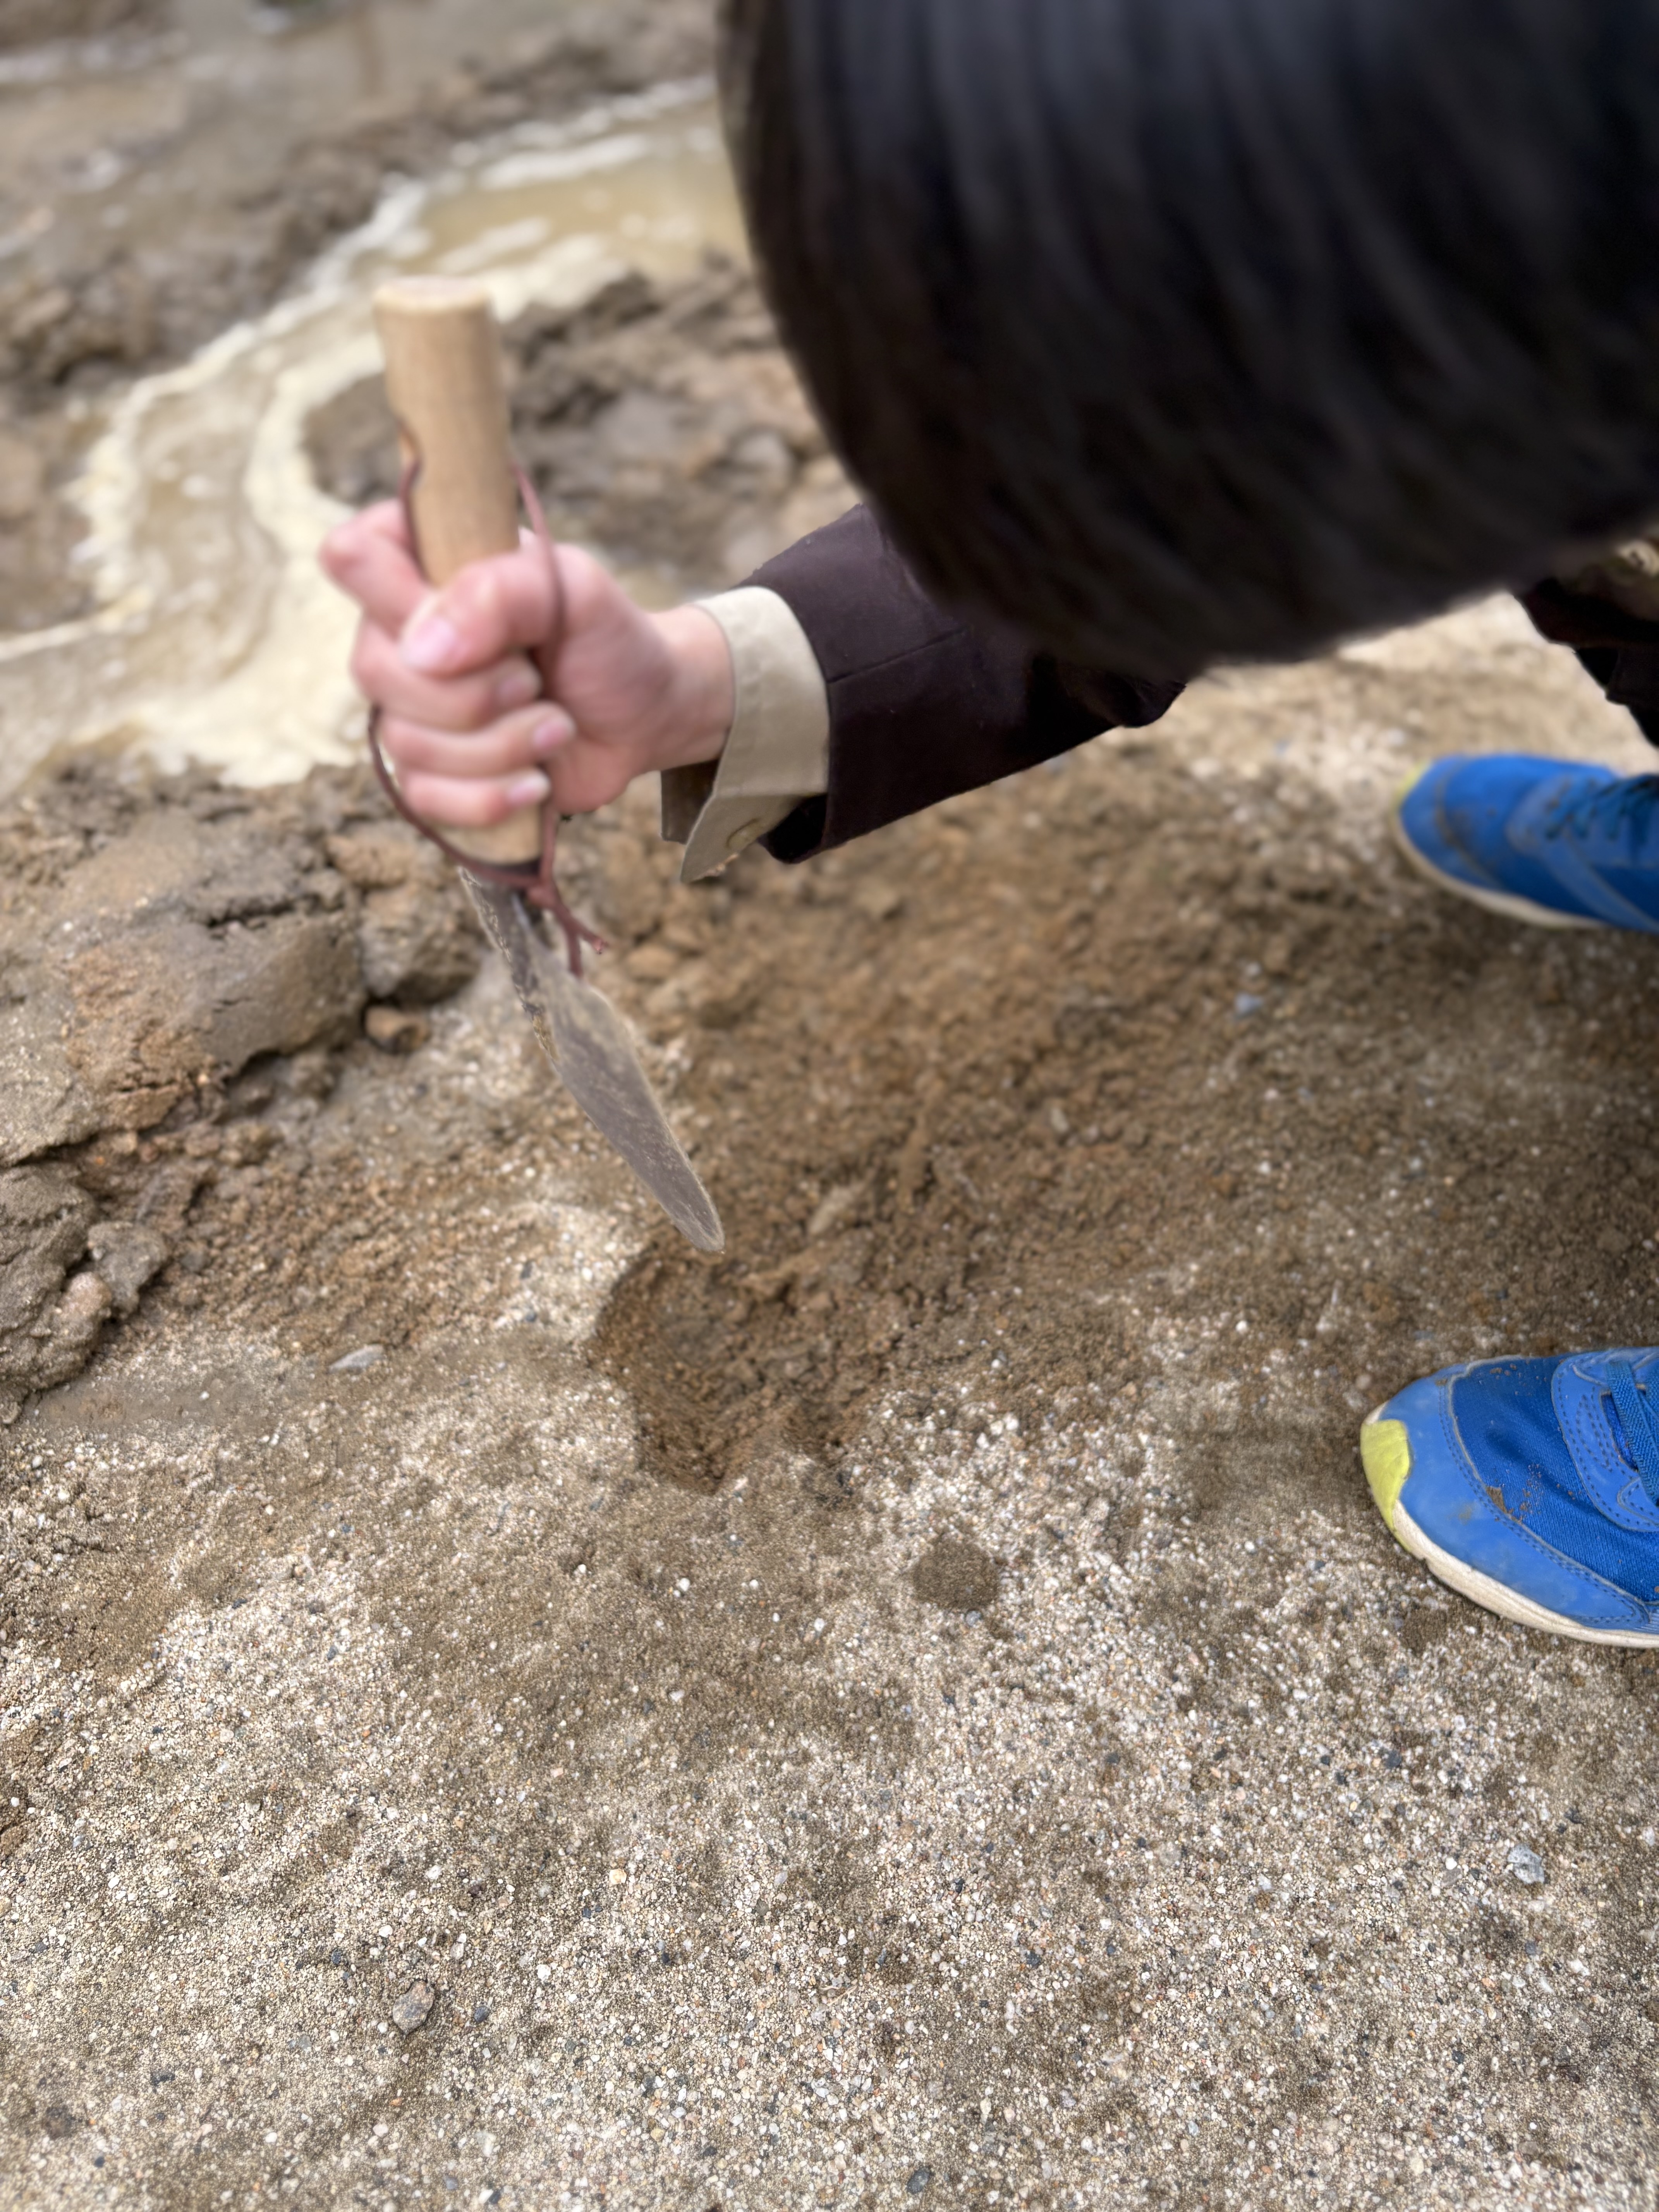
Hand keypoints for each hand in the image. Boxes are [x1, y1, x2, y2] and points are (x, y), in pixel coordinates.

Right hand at [320, 501, 734, 827]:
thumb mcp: (576, 592)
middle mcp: (400, 635)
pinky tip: (536, 779)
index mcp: (423, 565)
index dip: (400, 596)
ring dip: (501, 744)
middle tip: (534, 680)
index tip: (475, 614)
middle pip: (373, 668)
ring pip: (406, 743)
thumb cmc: (606, 640)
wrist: (643, 715)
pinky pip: (423, 798)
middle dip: (472, 690)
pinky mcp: (432, 774)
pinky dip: (492, 796)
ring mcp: (410, 709)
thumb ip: (502, 592)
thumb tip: (423, 649)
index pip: (350, 555)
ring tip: (555, 725)